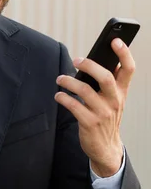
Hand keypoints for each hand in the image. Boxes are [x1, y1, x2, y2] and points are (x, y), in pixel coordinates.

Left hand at [54, 38, 134, 176]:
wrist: (106, 148)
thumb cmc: (107, 118)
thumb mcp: (114, 100)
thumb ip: (110, 83)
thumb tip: (98, 60)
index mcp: (122, 92)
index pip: (129, 69)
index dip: (124, 53)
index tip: (115, 40)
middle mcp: (114, 101)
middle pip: (105, 77)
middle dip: (90, 65)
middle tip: (77, 60)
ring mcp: (103, 113)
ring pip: (85, 90)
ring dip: (69, 82)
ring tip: (60, 79)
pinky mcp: (89, 123)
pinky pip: (74, 106)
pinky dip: (63, 98)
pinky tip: (59, 95)